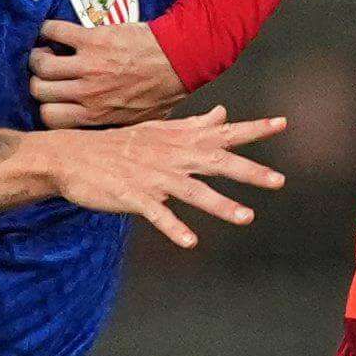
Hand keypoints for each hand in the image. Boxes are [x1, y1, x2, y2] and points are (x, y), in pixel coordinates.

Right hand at [29, 19, 185, 128]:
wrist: (180, 60)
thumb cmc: (162, 91)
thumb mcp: (136, 122)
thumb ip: (111, 125)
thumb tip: (98, 132)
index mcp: (96, 115)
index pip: (49, 118)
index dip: (45, 107)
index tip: (51, 99)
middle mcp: (88, 92)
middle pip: (39, 90)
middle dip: (38, 81)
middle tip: (47, 73)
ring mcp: (88, 65)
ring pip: (42, 64)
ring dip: (39, 56)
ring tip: (46, 52)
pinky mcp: (93, 39)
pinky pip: (55, 31)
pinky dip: (48, 30)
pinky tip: (53, 32)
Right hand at [38, 106, 285, 247]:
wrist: (73, 156)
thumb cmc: (121, 144)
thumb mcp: (161, 130)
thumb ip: (196, 125)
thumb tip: (224, 113)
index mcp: (182, 142)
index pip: (224, 133)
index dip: (253, 129)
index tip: (282, 124)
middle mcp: (173, 157)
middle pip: (217, 163)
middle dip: (249, 172)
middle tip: (279, 181)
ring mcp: (154, 178)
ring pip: (194, 192)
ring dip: (220, 205)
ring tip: (246, 217)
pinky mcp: (135, 197)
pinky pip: (158, 215)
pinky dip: (174, 228)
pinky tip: (191, 242)